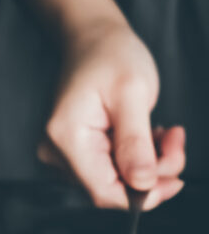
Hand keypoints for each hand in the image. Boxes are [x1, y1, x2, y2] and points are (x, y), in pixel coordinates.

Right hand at [37, 19, 185, 208]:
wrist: (92, 39)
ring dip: (147, 164)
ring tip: (167, 135)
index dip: (142, 195)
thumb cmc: (111, 56)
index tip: (176, 179)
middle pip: (111, 188)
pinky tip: (149, 137)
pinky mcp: (74, 154)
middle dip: (151, 173)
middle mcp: (56, 154)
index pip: (104, 191)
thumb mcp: (133, 93)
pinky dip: (136, 159)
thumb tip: (143, 185)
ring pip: (114, 181)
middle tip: (176, 143)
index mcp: (66, 139)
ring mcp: (63, 156)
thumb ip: (136, 143)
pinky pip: (110, 170)